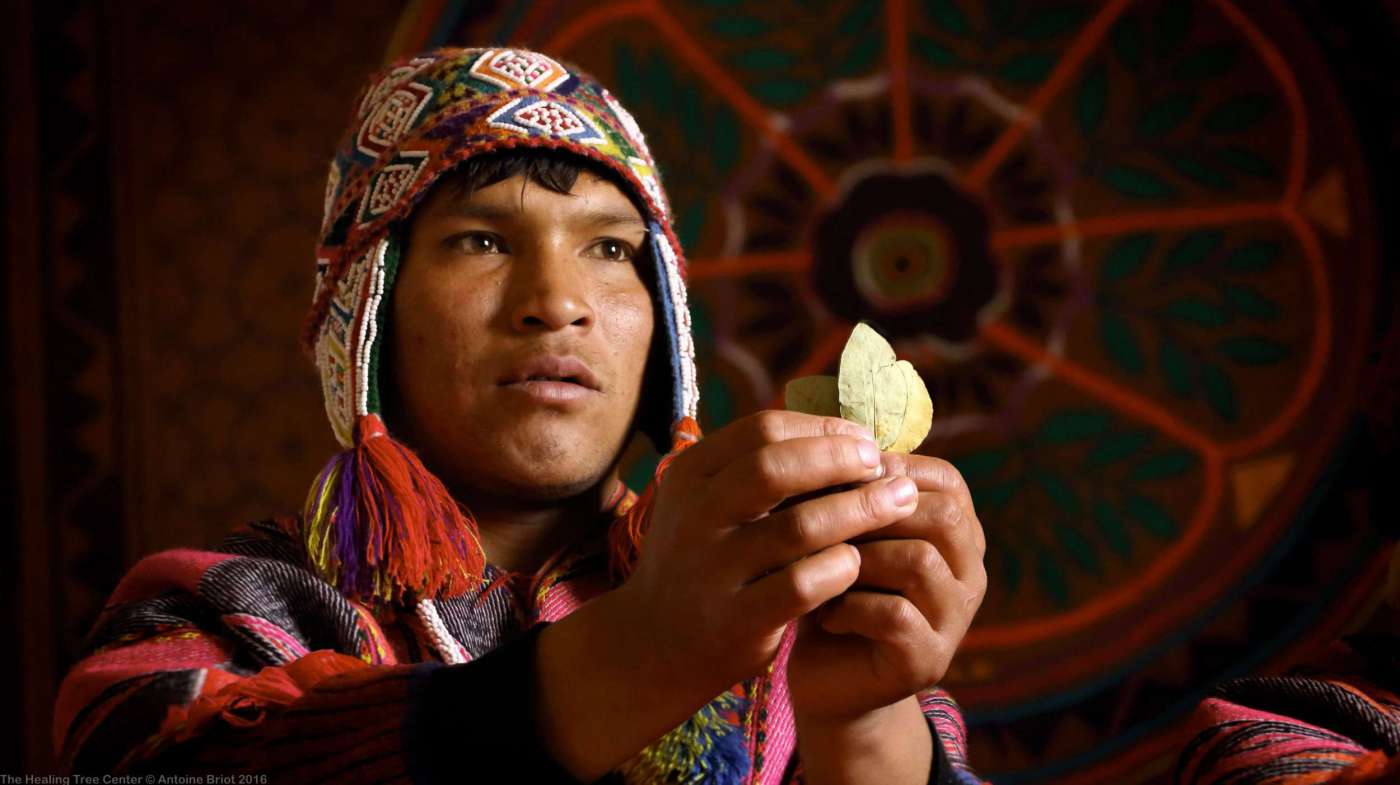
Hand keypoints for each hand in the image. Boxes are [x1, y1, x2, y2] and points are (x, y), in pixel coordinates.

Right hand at [615, 410, 921, 698]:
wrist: (657, 642)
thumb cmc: (707, 557)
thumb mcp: (712, 503)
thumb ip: (763, 468)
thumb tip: (851, 433)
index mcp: (690, 474)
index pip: (763, 430)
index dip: (823, 430)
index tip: (864, 440)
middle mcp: (695, 517)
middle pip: (776, 469)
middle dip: (842, 460)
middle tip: (885, 466)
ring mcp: (712, 570)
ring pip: (799, 528)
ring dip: (860, 510)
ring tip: (899, 503)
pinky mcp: (735, 620)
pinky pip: (802, 585)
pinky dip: (839, 568)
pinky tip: (857, 562)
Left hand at [788, 452, 986, 722]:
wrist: (828, 676)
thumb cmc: (832, 587)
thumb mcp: (844, 529)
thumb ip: (852, 489)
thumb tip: (835, 434)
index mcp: (957, 533)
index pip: (946, 480)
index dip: (891, 469)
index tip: (839, 476)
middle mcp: (970, 573)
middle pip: (942, 515)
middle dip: (874, 510)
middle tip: (823, 519)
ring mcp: (956, 620)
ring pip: (918, 561)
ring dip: (858, 558)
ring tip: (822, 568)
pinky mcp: (929, 660)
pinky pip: (896, 614)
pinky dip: (850, 607)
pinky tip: (825, 615)